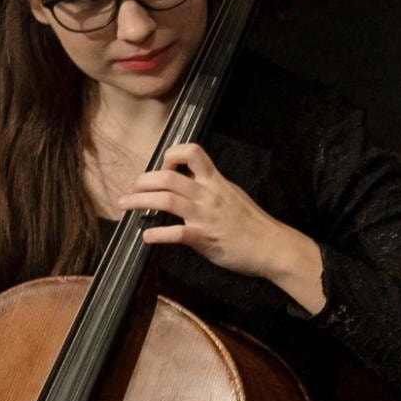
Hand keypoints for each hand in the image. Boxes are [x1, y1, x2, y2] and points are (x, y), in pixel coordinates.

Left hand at [125, 143, 319, 296]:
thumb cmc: (255, 225)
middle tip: (134, 189)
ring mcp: (205, 216)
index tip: (164, 166)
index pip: (192, 152)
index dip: (171, 155)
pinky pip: (175, 233)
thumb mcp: (234, 196)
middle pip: (168, 177)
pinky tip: (147, 237)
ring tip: (125, 206)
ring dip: (140, 201)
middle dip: (144, 180)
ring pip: (165, 200)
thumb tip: (193, 186)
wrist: (274, 247)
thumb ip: (213, 190)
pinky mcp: (204, 238)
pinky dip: (156, 234)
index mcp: (216, 182)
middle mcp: (208, 195)